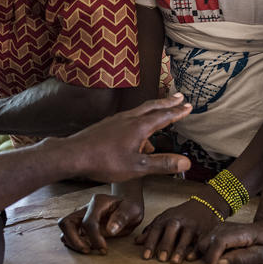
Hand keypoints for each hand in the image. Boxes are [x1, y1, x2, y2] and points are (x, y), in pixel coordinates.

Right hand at [58, 191, 143, 254]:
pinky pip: (68, 234)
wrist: (126, 207)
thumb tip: (110, 230)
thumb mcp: (132, 210)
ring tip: (88, 250)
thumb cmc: (129, 208)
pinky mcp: (80, 225)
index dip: (94, 238)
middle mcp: (85, 208)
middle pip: (66, 222)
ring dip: (72, 242)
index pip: (88, 222)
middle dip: (73, 240)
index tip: (104, 249)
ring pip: (64, 228)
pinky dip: (74, 243)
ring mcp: (80, 217)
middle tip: (88, 250)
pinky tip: (88, 247)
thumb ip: (122, 218)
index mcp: (98, 202)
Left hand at [61, 94, 191, 182]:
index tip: (189, 106)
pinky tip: (136, 136)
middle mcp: (129, 119)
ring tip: (161, 120)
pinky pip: (129, 119)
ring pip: (140, 112)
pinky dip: (139, 121)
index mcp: (139, 127)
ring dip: (153, 110)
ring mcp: (117, 120)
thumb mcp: (137, 167)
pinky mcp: (107, 125)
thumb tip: (186, 162)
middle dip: (167, 102)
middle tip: (179, 97)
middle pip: (152, 107)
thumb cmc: (105, 162)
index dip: (178, 112)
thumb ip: (162, 164)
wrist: (73, 155)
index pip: (164, 116)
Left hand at [135, 191, 227, 263]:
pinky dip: (196, 249)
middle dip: (166, 244)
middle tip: (161, 259)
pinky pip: (200, 241)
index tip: (145, 256)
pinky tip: (191, 258)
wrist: (204, 204)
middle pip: (171, 231)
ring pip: (186, 236)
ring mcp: (192, 225)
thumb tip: (137, 242)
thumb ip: (151, 230)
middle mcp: (179, 221)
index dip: (151, 243)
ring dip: (180, 249)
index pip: (156, 230)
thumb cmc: (180, 215)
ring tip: (174, 261)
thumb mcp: (164, 218)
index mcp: (167, 219)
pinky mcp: (204, 231)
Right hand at [199, 215, 262, 263]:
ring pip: (202, 239)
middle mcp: (228, 227)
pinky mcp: (218, 229)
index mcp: (240, 233)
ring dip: (201, 253)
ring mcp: (222, 226)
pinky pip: (204, 239)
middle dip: (204, 257)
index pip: (219, 242)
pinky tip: (207, 258)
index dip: (211, 257)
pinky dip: (202, 249)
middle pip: (206, 241)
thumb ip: (242, 259)